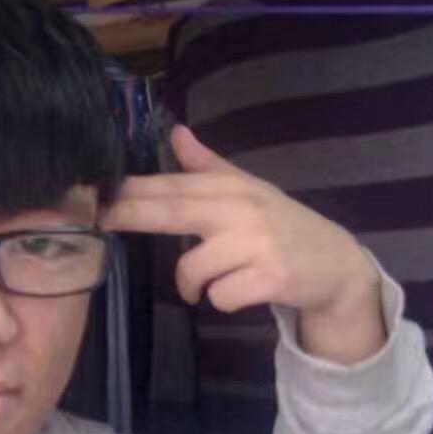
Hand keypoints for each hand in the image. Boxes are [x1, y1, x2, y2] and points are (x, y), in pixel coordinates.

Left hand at [100, 125, 385, 362]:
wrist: (335, 264)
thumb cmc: (283, 227)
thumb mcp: (248, 191)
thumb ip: (210, 166)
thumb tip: (177, 132)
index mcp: (231, 189)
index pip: (173, 186)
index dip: (132, 190)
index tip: (97, 194)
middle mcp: (241, 210)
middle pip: (173, 211)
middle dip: (133, 215)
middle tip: (103, 221)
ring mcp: (257, 244)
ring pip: (192, 269)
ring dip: (190, 285)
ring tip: (201, 287)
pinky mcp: (270, 278)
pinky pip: (219, 297)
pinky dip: (219, 301)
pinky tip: (237, 293)